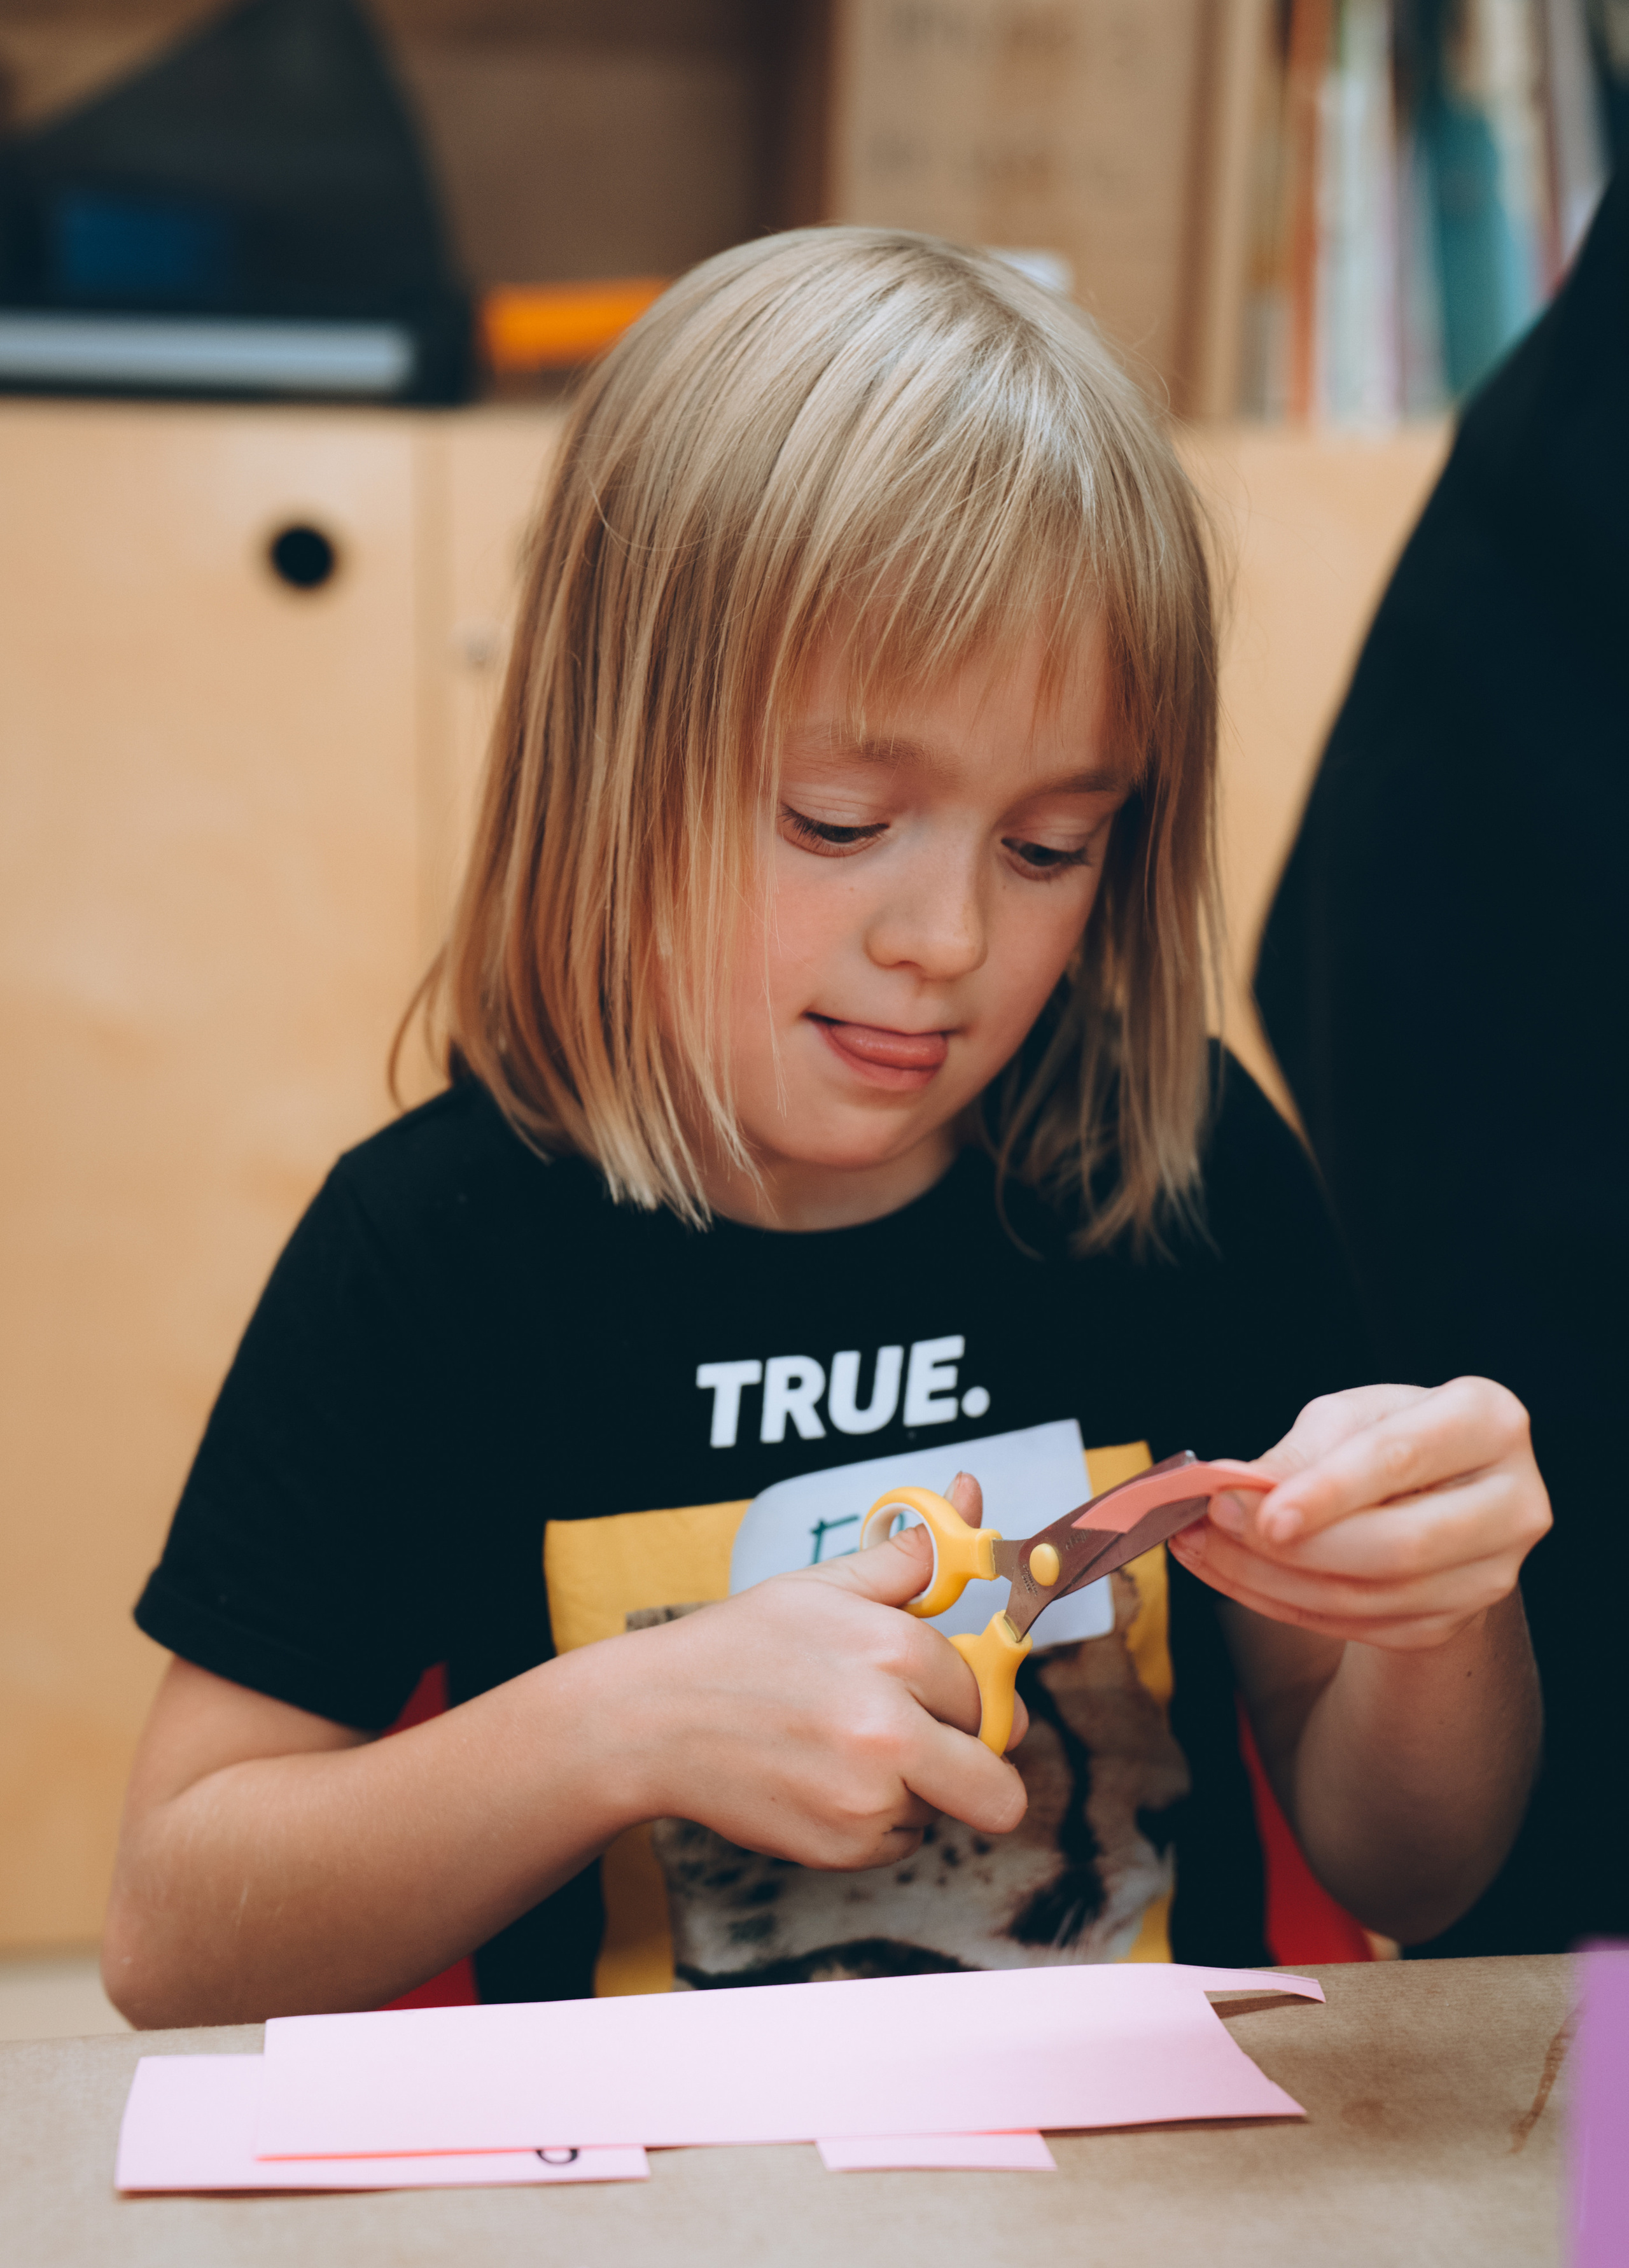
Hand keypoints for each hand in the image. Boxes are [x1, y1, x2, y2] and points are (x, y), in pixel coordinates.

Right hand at [634, 1471, 1027, 1869]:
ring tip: (843, 1747)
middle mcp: (891, 1733)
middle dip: (971, 1763)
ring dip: (915, 1787)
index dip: (962, 1692)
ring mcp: (866, 1800)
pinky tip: (824, 1779)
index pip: (986, 1695)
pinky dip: (876, 1819)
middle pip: (997, 1784)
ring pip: (943, 1809)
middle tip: (921, 1737)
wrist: (653, 1719)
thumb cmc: (741, 1646)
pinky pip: (901, 1841)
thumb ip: (912, 1555)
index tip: (931, 1689)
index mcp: (897, 1653)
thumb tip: (969, 1493)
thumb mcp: (827, 1586)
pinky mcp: (842, 1849)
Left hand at [1167, 1379, 1550, 1651]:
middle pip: (1396, 1546)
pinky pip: (1358, 1628)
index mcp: (1489, 1422)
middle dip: (1294, 1545)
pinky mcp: (1452, 1622)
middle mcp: (1512, 1503)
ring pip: (1370, 1597)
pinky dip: (1281, 1604)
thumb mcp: (1345, 1419)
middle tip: (1214, 1522)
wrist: (1429, 1494)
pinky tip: (1229, 1573)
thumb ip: (1299, 1453)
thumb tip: (1236, 1489)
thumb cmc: (1383, 1438)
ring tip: (1200, 1545)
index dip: (1331, 1490)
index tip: (1262, 1509)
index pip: (1402, 1459)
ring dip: (1269, 1579)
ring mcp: (1490, 1574)